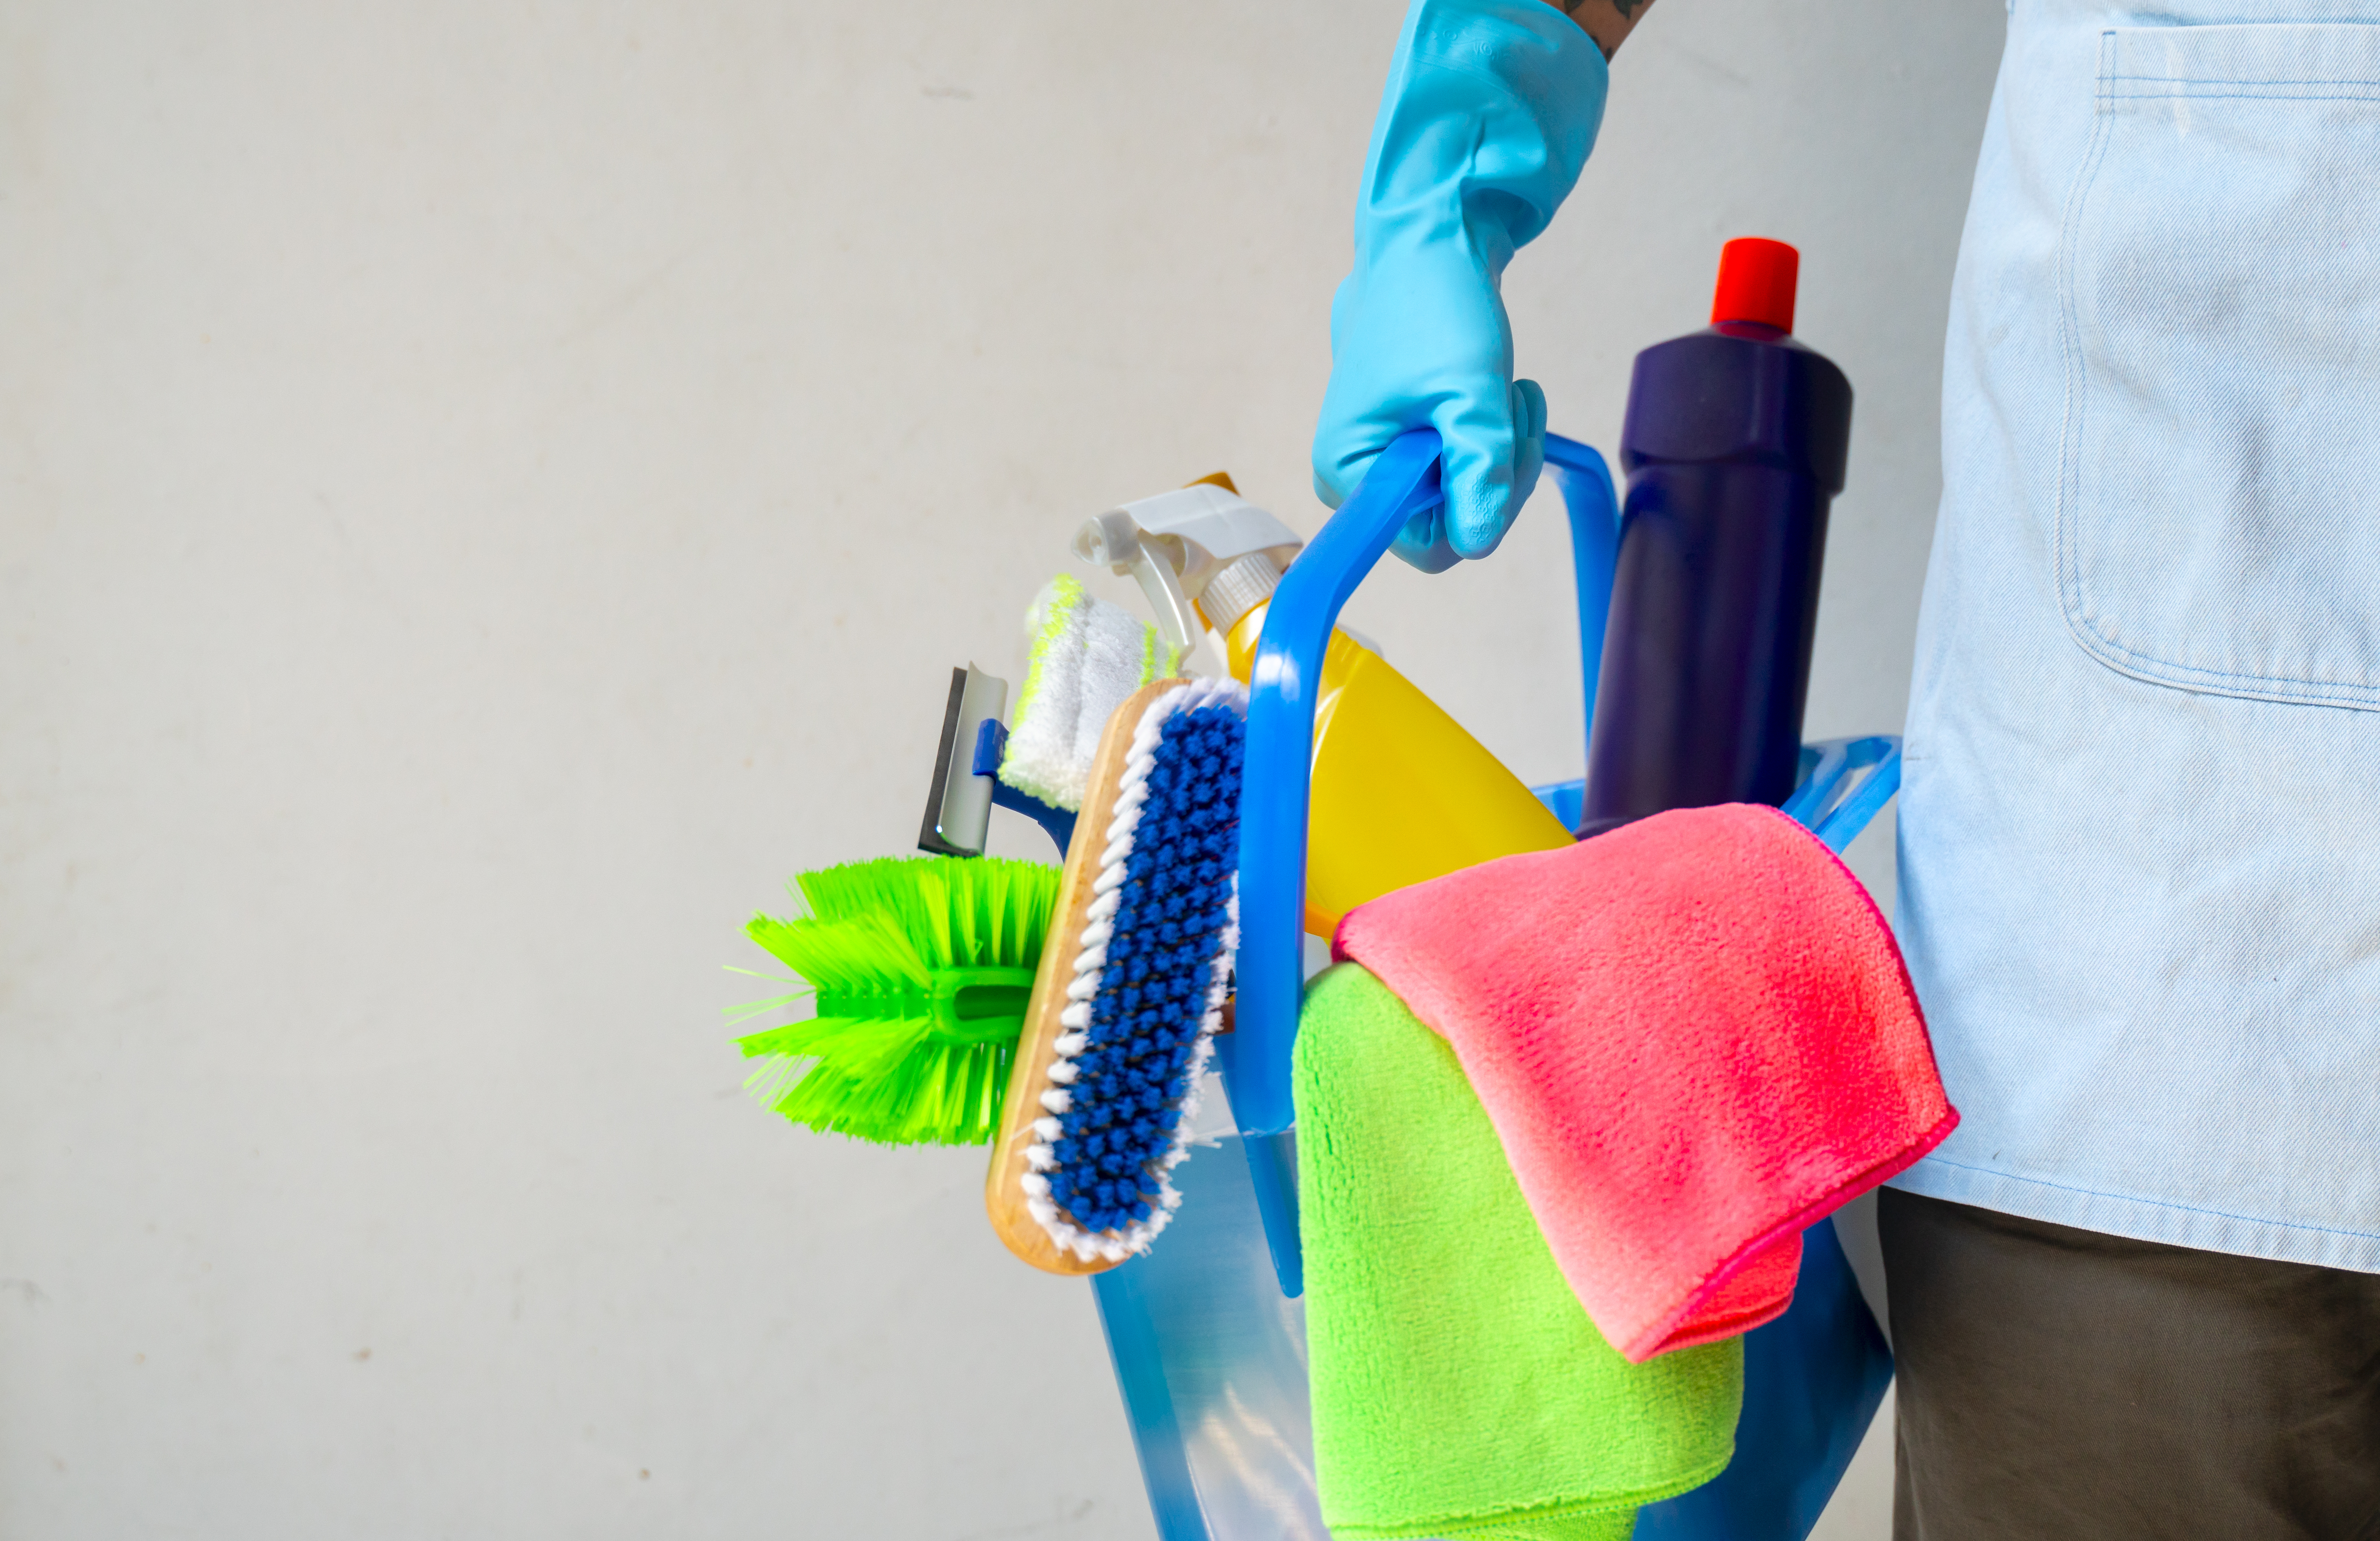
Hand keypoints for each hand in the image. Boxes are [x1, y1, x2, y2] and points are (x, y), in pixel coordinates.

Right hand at [1312, 0, 1607, 571]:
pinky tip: (1498, 394)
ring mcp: (1380, 456)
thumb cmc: (1436, 308)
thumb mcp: (1469, 394)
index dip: (1478, 509)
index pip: (1427, 545)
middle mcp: (1354, 475)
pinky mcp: (1405, 437)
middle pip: (1447, 522)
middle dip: (1497, 472)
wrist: (1427, 239)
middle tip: (1516, 406)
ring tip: (1510, 391)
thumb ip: (1478, 471)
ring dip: (1502, 449)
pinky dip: (1490, 434)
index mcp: (1349, 473)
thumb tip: (1479, 544)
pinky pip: (1460, 464)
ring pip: (1462, 493)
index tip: (1502, 448)